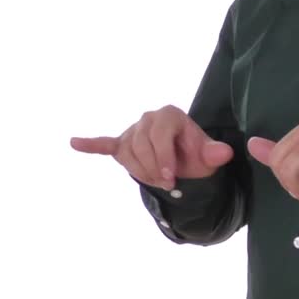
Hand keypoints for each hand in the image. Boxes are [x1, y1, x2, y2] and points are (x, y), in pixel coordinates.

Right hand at [70, 105, 233, 189]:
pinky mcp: (122, 143)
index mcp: (170, 115)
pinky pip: (106, 144)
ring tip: (156, 179)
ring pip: (127, 154)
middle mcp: (149, 118)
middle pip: (141, 146)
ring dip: (141, 171)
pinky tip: (75, 143)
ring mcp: (133, 130)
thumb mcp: (208, 157)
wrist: (185, 162)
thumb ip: (214, 154)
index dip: (164, 160)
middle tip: (167, 183)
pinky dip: (91, 145)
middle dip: (153, 170)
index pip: (159, 137)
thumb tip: (224, 153)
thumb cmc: (196, 157)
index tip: (170, 179)